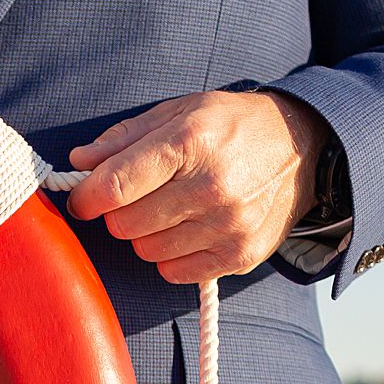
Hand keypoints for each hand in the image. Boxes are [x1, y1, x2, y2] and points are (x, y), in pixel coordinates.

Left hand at [65, 90, 326, 284]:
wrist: (304, 146)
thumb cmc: (232, 127)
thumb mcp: (180, 112)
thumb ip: (124, 138)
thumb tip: (79, 162)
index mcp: (190, 141)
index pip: (115, 186)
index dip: (86, 197)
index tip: (82, 198)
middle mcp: (211, 185)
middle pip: (125, 224)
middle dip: (120, 213)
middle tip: (137, 198)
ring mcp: (228, 224)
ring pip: (146, 251)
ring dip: (146, 234)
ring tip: (169, 210)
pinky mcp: (240, 254)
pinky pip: (173, 272)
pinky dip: (171, 256)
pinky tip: (188, 230)